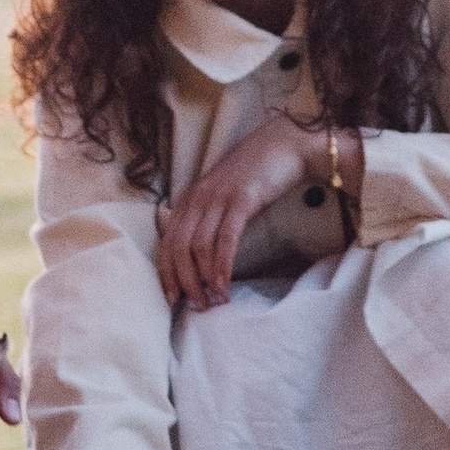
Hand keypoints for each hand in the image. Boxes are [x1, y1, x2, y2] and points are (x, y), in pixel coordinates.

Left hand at [156, 112, 319, 310]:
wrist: (283, 144)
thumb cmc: (255, 172)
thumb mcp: (222, 192)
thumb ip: (208, 215)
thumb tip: (201, 252)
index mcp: (190, 198)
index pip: (167, 241)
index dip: (166, 272)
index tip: (172, 297)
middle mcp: (198, 198)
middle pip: (178, 247)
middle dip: (184, 281)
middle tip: (196, 305)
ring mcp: (218, 198)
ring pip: (198, 247)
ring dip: (203, 278)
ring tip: (213, 299)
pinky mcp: (241, 200)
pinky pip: (225, 238)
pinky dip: (221, 265)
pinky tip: (224, 283)